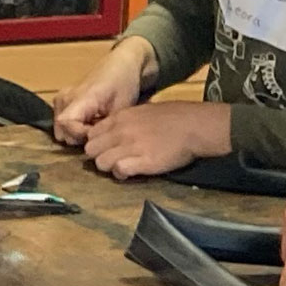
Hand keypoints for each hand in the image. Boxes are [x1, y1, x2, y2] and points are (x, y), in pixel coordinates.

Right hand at [49, 45, 151, 146]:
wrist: (122, 64)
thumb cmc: (124, 84)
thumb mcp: (121, 108)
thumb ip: (105, 128)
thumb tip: (96, 144)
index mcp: (80, 97)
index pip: (66, 125)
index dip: (82, 136)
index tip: (100, 134)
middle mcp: (65, 97)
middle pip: (62, 130)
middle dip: (80, 137)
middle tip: (100, 131)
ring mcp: (62, 97)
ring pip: (61, 128)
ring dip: (77, 132)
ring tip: (96, 125)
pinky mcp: (62, 99)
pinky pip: (62, 121)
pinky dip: (74, 126)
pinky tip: (90, 120)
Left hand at [77, 100, 233, 180]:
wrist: (194, 125)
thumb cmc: (173, 116)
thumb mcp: (143, 111)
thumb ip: (126, 121)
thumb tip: (114, 130)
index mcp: (120, 117)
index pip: (92, 134)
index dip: (97, 144)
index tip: (105, 149)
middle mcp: (121, 131)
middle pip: (91, 150)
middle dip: (99, 157)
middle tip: (112, 160)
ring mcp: (131, 147)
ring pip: (101, 163)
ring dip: (109, 167)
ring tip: (122, 167)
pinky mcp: (143, 162)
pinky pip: (119, 171)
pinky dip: (122, 174)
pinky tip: (131, 172)